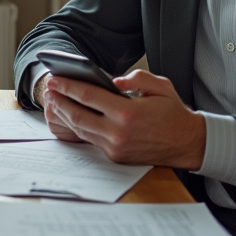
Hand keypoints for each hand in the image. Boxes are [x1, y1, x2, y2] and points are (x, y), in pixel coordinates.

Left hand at [43, 69, 206, 168]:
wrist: (187, 143)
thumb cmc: (173, 112)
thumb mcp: (160, 86)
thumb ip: (136, 78)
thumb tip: (113, 81)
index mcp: (128, 113)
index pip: (89, 97)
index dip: (69, 87)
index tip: (55, 79)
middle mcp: (119, 133)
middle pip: (78, 115)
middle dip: (60, 101)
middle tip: (48, 90)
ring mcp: (115, 147)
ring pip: (81, 130)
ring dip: (65, 115)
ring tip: (54, 101)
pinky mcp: (115, 156)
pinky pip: (91, 140)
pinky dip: (78, 127)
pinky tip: (71, 116)